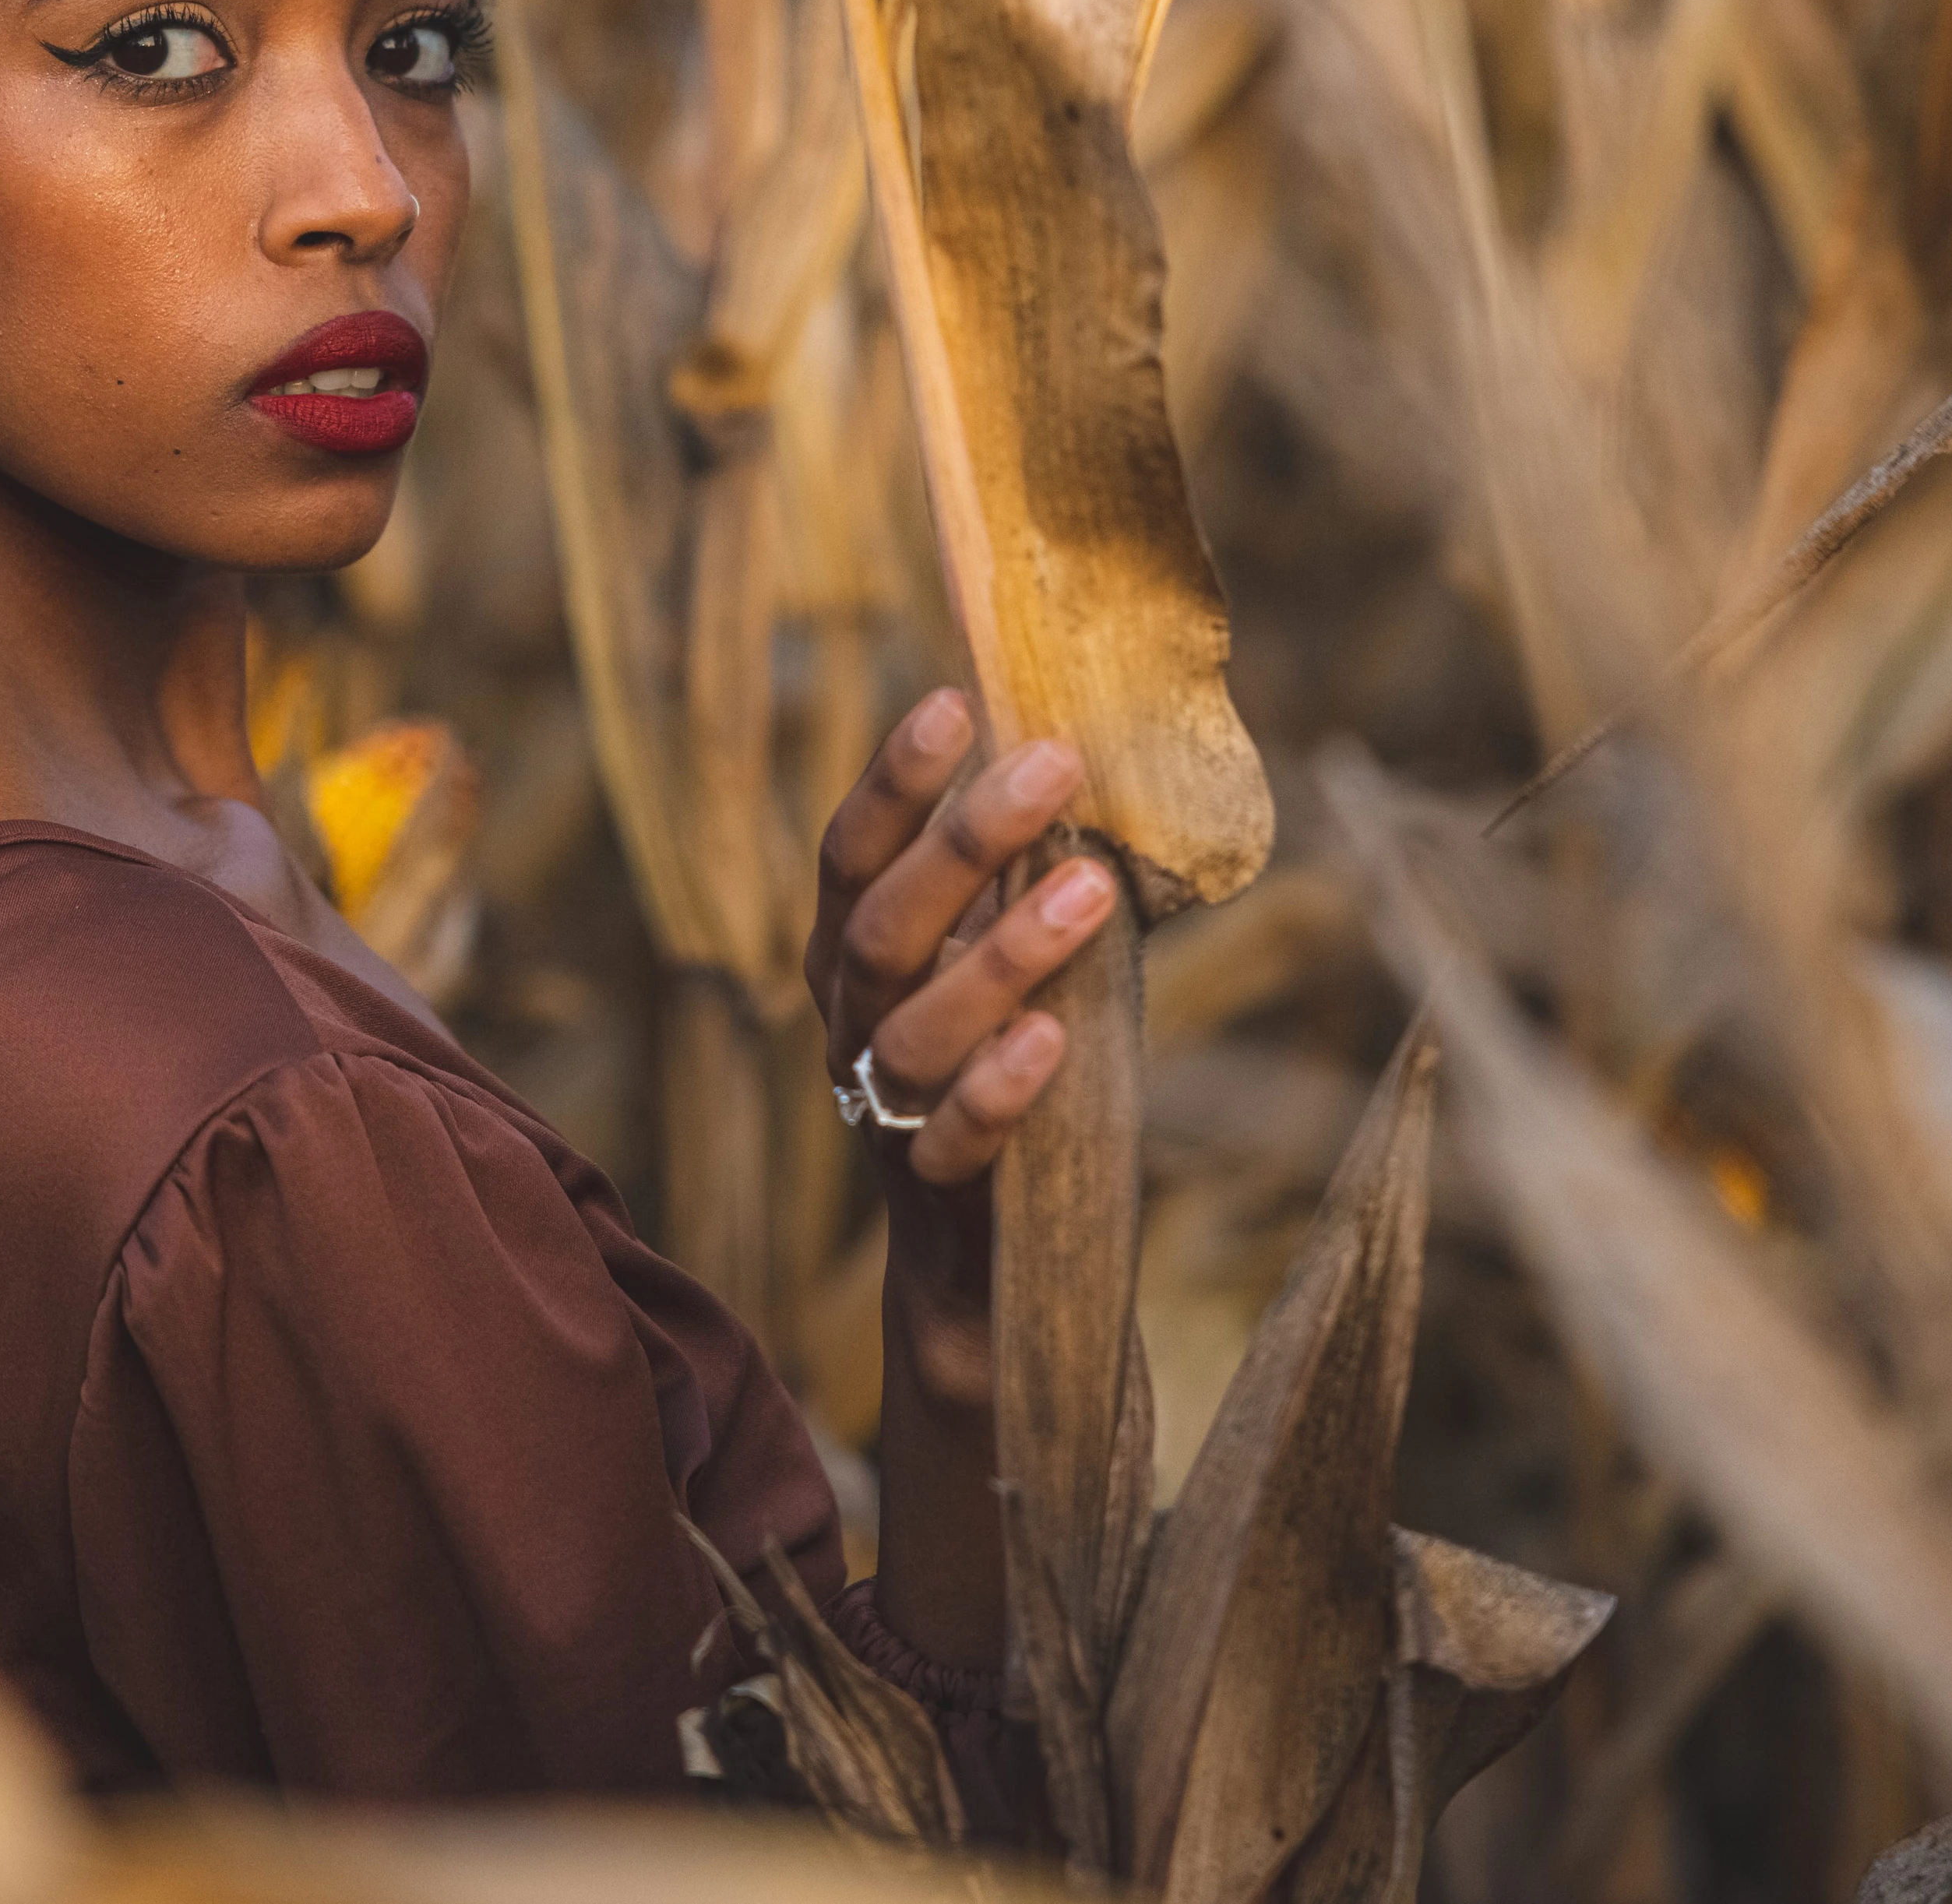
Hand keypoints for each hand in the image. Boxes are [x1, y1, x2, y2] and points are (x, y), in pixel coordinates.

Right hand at [805, 689, 1114, 1188]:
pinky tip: (1051, 1036)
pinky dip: (995, 1086)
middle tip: (1055, 761)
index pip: (852, 852)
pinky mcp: (934, 1189)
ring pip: (916, 1029)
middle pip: (882, 925)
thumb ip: (1025, 878)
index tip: (956, 700)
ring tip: (1088, 888)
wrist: (983, 1252)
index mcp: (854, 953)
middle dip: (962, 839)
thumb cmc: (1005, 1063)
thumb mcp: (1001, 959)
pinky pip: (951, 1139)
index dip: (894, 779)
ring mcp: (884, 1109)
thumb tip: (1099, 746)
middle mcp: (852, 1022)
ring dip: (1000, 953)